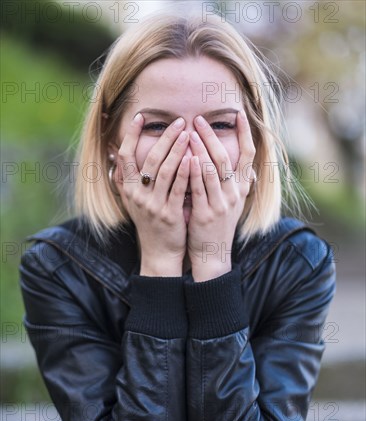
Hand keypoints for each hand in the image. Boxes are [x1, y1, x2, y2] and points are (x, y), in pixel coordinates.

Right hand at [116, 113, 189, 276]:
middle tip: (178, 122)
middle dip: (164, 138)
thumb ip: (125, 176)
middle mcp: (137, 195)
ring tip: (188, 133)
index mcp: (128, 189)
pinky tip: (193, 158)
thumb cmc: (149, 222)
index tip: (141, 116)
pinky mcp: (169, 214)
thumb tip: (114, 151)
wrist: (159, 252)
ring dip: (176, 150)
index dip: (132, 135)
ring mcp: (153, 205)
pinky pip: (177, 189)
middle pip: (149, 159)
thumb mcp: (132, 200)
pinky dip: (185, 173)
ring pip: (164, 172)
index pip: (126, 155)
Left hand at [187, 110, 255, 280]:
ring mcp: (221, 204)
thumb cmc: (218, 225)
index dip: (245, 133)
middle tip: (199, 119)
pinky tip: (186, 158)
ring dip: (201, 149)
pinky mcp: (205, 213)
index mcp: (242, 188)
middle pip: (225, 157)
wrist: (213, 253)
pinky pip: (199, 188)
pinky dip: (194, 172)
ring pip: (212, 170)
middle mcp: (234, 193)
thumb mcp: (233, 203)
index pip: (249, 154)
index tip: (238, 114)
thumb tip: (246, 167)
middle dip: (212, 136)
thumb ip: (238, 184)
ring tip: (190, 131)